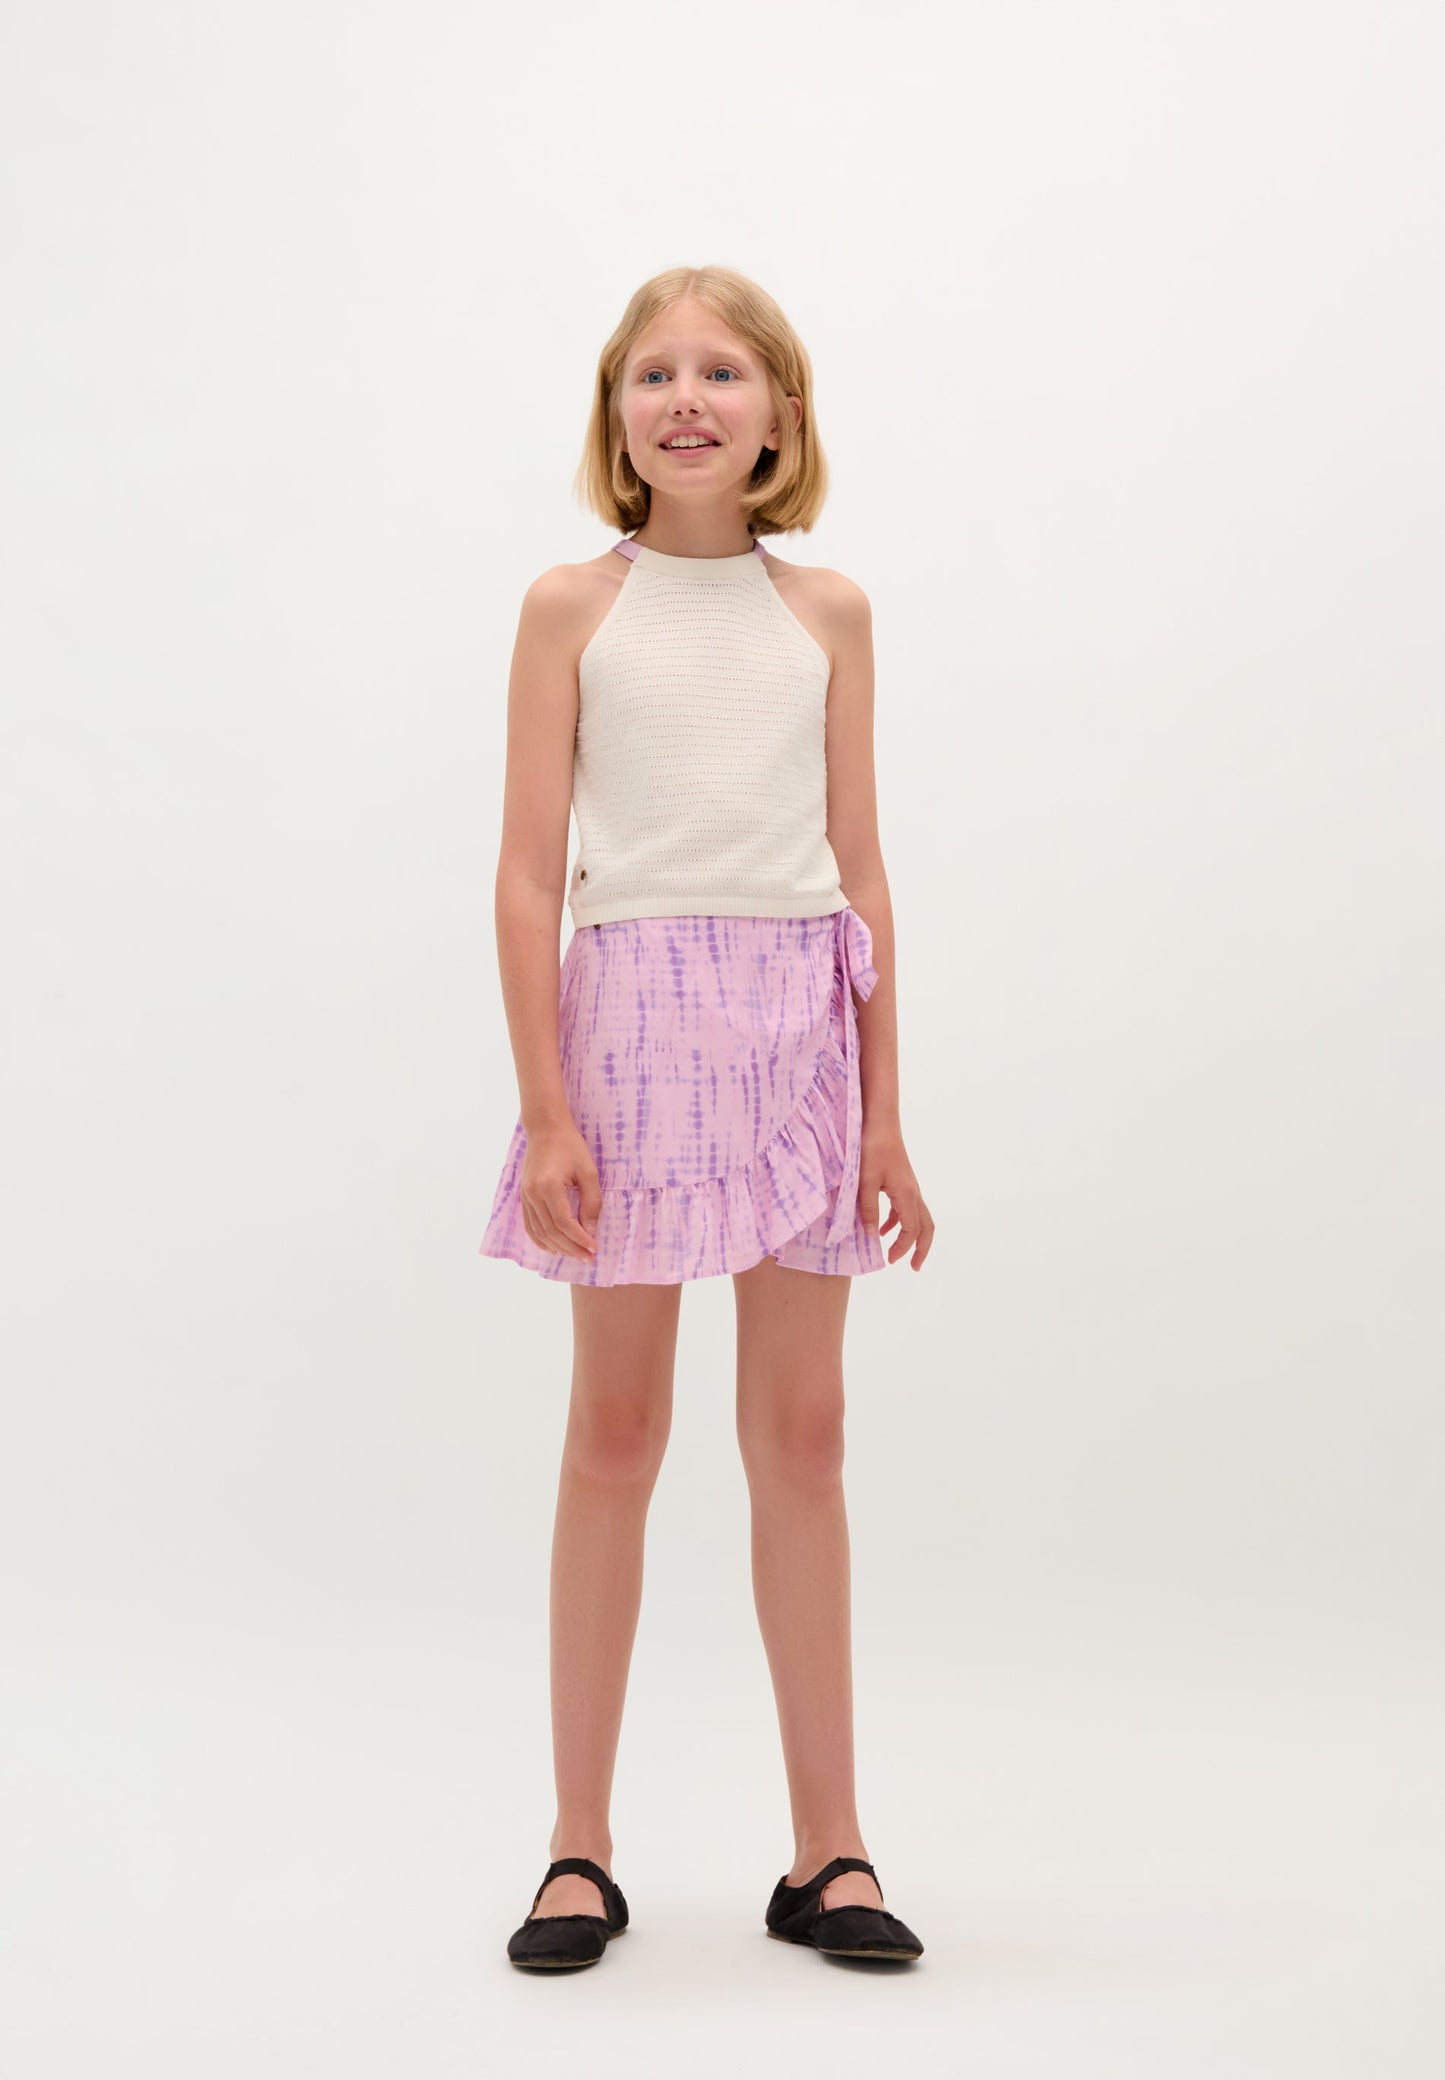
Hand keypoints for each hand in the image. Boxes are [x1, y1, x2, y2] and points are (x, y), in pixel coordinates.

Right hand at [519, 1121, 601, 1260]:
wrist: (546, 1129)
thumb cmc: (570, 1147)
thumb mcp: (588, 1172)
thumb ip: (591, 1202)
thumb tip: (591, 1231)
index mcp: (549, 1187)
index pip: (564, 1223)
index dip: (579, 1239)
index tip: (594, 1249)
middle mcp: (533, 1194)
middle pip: (551, 1231)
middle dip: (571, 1248)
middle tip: (588, 1258)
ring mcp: (525, 1196)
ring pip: (539, 1232)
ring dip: (557, 1247)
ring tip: (575, 1255)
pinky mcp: (524, 1196)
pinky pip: (530, 1225)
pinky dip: (540, 1239)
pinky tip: (553, 1248)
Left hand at [858, 1125, 933, 1269]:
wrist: (880, 1122)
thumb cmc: (871, 1149)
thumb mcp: (865, 1181)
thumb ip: (868, 1209)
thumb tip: (872, 1235)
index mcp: (906, 1194)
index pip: (911, 1229)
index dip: (903, 1247)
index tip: (889, 1260)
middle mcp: (913, 1192)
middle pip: (926, 1227)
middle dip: (921, 1249)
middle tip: (914, 1267)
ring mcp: (909, 1186)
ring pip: (919, 1218)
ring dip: (911, 1237)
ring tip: (897, 1253)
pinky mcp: (902, 1181)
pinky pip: (906, 1208)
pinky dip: (898, 1222)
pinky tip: (883, 1228)